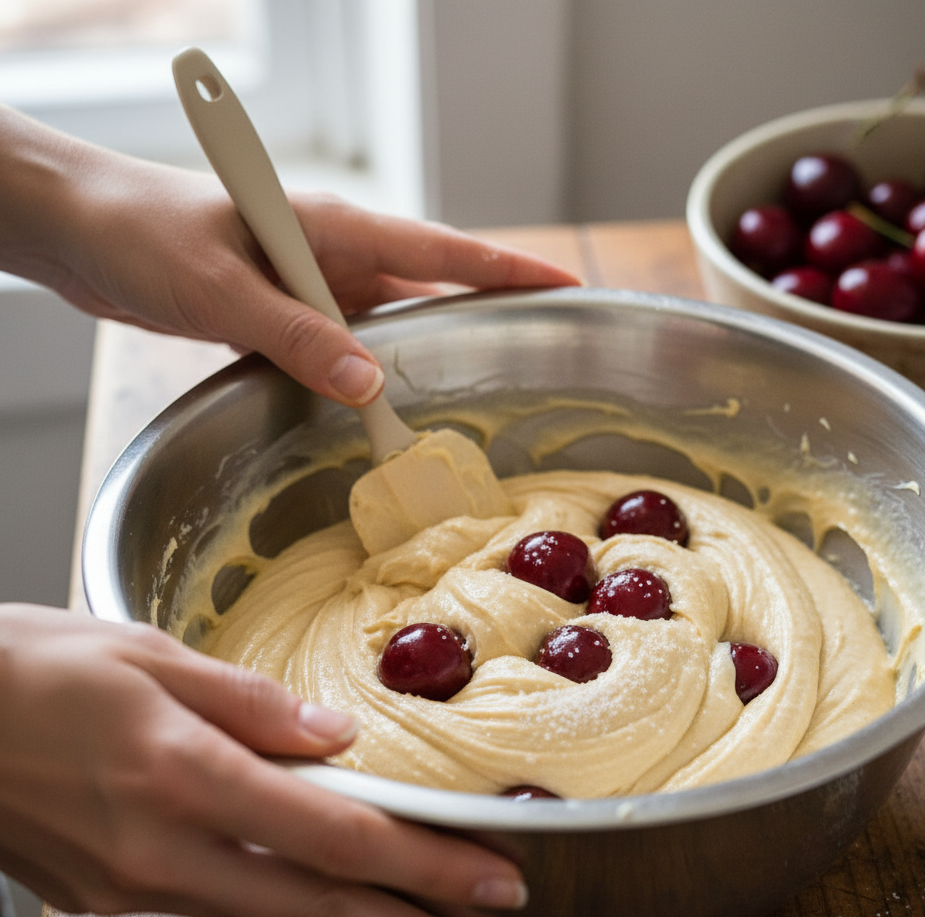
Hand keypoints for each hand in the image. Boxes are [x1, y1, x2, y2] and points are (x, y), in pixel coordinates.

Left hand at [0, 106, 579, 405]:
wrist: (80, 229)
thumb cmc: (143, 235)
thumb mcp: (222, 288)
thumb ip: (298, 335)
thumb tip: (371, 386)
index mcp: (333, 228)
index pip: (442, 250)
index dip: (507, 269)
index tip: (565, 284)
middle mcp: (332, 254)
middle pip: (428, 288)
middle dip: (481, 314)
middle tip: (533, 351)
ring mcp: (309, 282)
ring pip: (385, 323)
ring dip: (420, 355)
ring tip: (469, 391)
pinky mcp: (282, 309)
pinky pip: (342, 342)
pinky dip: (365, 371)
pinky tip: (379, 400)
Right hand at [0, 604, 525, 916]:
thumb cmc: (28, 668)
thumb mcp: (147, 653)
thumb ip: (251, 701)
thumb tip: (335, 736)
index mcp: (183, 774)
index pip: (336, 835)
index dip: (424, 864)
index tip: (491, 880)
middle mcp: (162, 848)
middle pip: (317, 905)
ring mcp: (130, 883)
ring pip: (269, 911)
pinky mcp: (105, 893)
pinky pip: (214, 899)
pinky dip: (280, 896)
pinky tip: (315, 887)